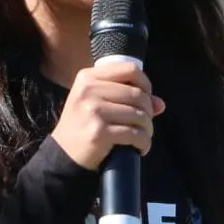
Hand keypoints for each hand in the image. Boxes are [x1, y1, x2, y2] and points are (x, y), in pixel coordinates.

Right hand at [49, 56, 164, 169]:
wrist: (63, 154)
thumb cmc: (83, 126)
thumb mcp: (98, 104)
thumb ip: (128, 98)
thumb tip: (160, 104)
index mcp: (88, 77)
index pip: (130, 69)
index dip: (146, 84)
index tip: (146, 99)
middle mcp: (89, 90)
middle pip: (138, 94)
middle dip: (148, 112)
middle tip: (144, 125)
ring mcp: (93, 111)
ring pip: (139, 115)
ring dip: (147, 130)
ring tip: (142, 137)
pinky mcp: (99, 132)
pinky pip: (135, 134)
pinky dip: (143, 143)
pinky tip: (139, 148)